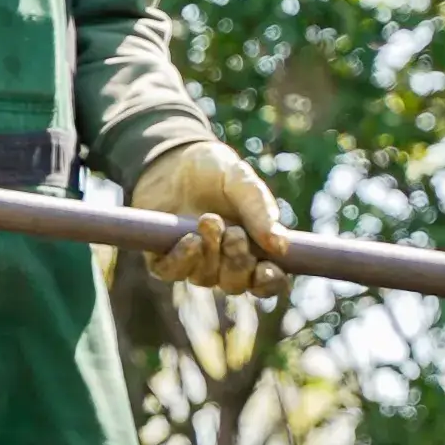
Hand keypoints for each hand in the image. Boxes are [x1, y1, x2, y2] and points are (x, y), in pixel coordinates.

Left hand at [132, 137, 290, 301]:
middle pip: (235, 285)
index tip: (267, 269)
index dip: (270, 284)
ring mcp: (194, 262)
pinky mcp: (163, 258)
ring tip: (209, 219)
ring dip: (211, 254)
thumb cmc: (215, 172)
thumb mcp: (242, 182)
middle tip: (234, 233)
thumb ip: (261, 211)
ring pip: (205, 278)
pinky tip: (191, 240)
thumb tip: (281, 247)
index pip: (267, 282)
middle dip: (238, 263)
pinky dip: (183, 260)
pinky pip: (172, 272)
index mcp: (254, 248)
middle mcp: (224, 262)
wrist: (172, 160)